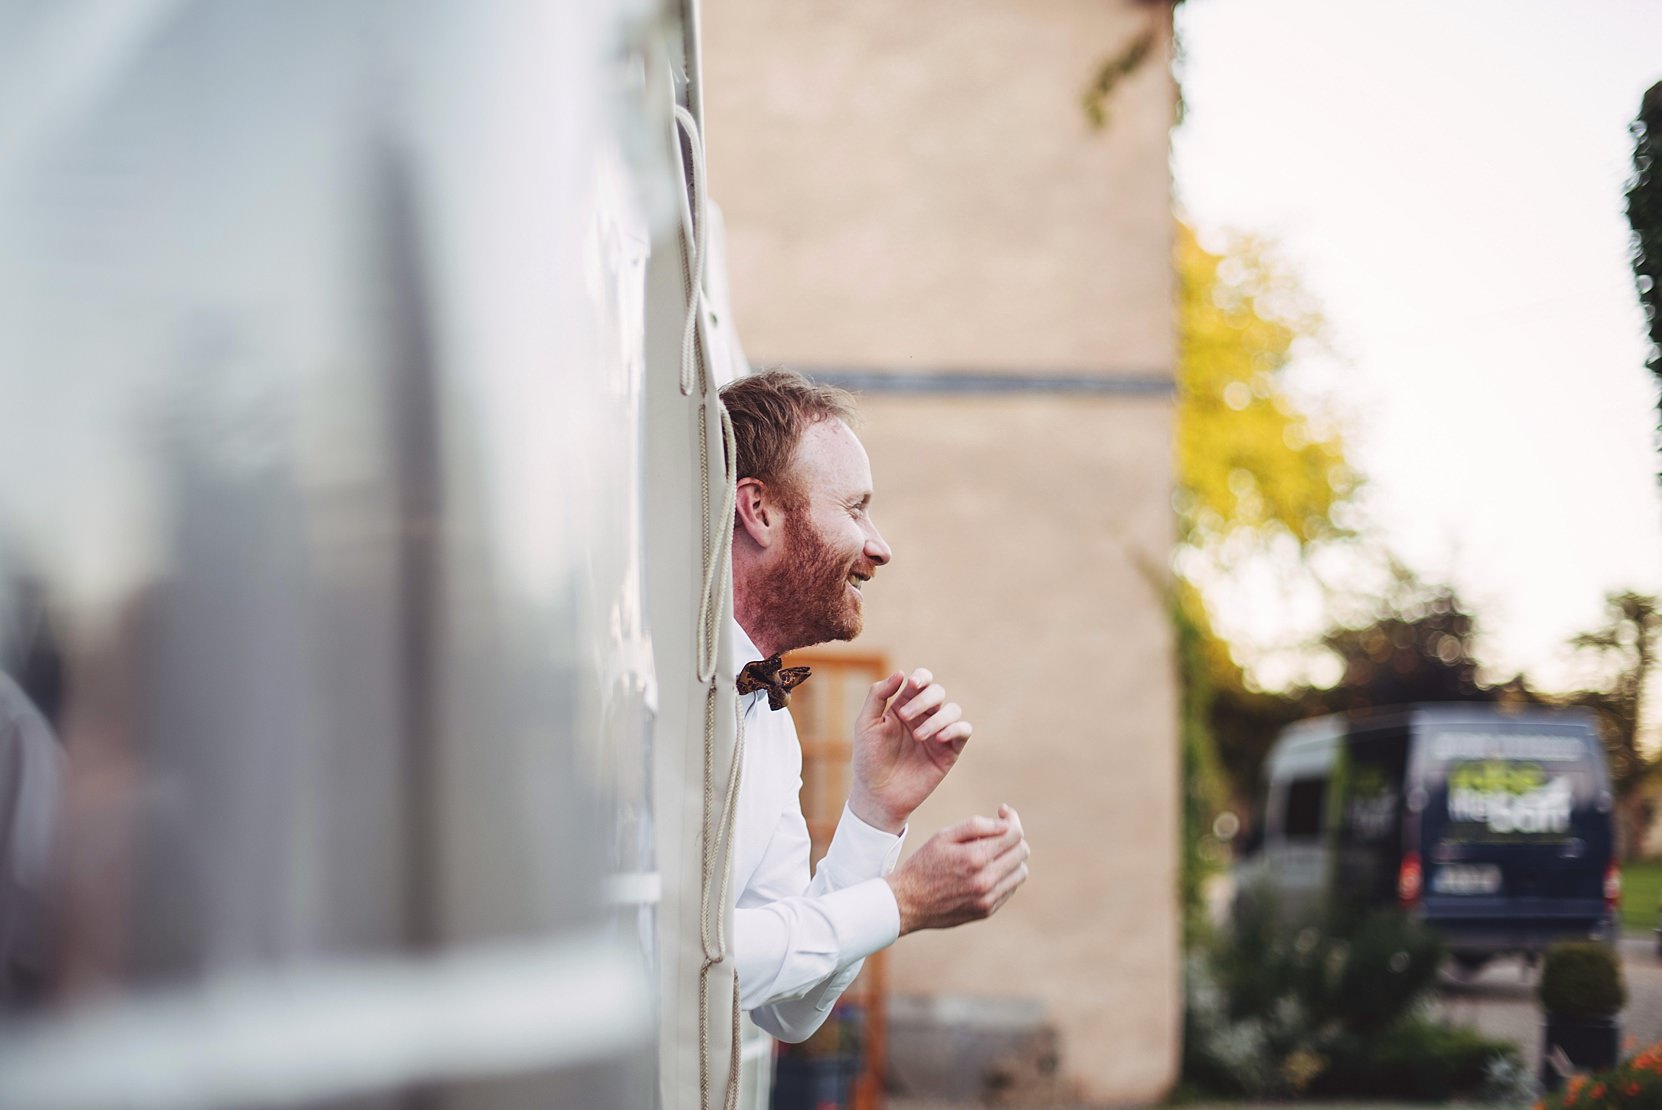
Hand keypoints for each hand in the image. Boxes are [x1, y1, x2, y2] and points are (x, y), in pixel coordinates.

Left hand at [848, 668, 971, 833]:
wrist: (877, 795)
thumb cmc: (868, 760)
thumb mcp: (865, 724)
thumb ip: (878, 695)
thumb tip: (901, 673)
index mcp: (903, 707)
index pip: (921, 681)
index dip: (921, 678)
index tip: (912, 685)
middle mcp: (923, 717)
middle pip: (938, 692)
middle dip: (924, 700)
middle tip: (905, 718)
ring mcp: (937, 733)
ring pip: (953, 710)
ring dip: (937, 718)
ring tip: (918, 736)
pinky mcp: (949, 752)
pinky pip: (964, 731)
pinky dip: (955, 729)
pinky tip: (939, 738)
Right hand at [885, 805, 1029, 934]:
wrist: (907, 903)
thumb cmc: (924, 864)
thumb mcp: (943, 836)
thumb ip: (976, 826)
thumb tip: (1004, 823)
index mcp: (975, 857)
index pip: (1014, 834)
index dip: (1012, 818)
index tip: (1002, 811)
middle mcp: (986, 880)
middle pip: (1022, 852)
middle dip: (1013, 836)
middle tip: (998, 831)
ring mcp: (988, 898)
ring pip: (1020, 872)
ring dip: (1012, 858)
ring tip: (992, 852)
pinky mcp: (986, 910)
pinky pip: (1009, 889)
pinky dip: (1004, 876)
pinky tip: (986, 870)